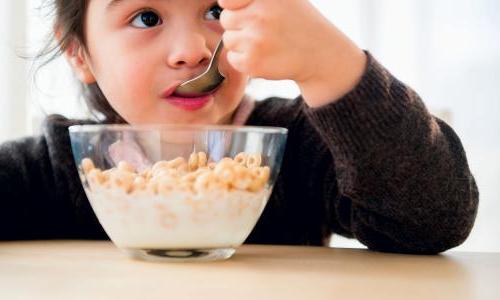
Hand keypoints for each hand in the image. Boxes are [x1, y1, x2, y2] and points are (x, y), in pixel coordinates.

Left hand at [219, 0, 366, 106]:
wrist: (320, 54)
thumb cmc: (299, 22)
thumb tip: (224, 0)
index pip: (226, 0)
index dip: (234, 6)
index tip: (247, 12)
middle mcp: (260, 15)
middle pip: (226, 19)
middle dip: (239, 25)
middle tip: (262, 30)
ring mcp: (255, 40)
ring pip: (229, 39)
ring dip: (242, 43)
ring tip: (265, 43)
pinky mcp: (253, 62)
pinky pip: (232, 58)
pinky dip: (244, 60)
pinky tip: (264, 56)